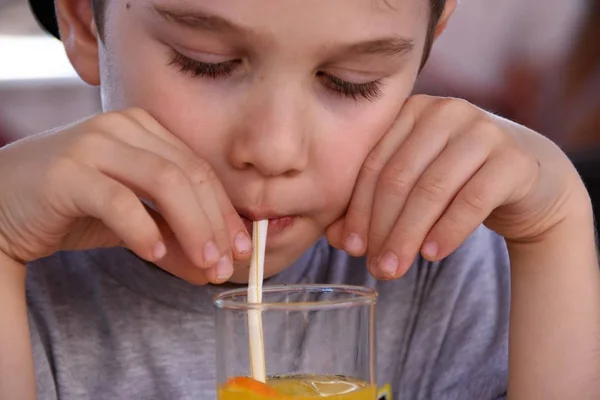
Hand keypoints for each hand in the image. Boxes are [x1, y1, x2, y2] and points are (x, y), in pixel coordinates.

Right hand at [0, 108, 251, 283]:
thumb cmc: (70, 208)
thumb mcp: (133, 221)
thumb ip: (172, 236)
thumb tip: (213, 265)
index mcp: (143, 129)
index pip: (200, 170)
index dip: (226, 211)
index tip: (243, 248)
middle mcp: (122, 126)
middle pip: (190, 174)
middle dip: (216, 223)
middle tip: (227, 264)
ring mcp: (93, 143)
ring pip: (164, 181)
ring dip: (193, 227)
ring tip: (205, 263)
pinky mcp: (66, 171)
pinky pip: (118, 200)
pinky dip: (143, 230)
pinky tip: (154, 254)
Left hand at [327, 95, 582, 278]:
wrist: (527, 182)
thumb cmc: (458, 183)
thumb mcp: (414, 187)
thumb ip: (373, 205)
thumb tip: (335, 238)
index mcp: (412, 111)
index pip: (374, 164)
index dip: (357, 209)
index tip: (350, 247)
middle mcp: (445, 112)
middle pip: (399, 178)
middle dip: (381, 228)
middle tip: (375, 267)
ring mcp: (482, 131)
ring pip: (431, 190)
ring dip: (408, 236)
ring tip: (395, 269)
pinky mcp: (512, 159)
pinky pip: (471, 200)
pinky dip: (447, 231)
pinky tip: (432, 255)